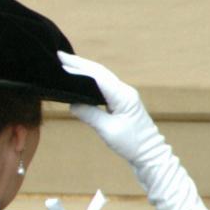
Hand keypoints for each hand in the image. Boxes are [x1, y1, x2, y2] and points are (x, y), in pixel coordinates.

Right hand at [58, 51, 164, 166]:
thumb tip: (72, 103)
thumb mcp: (107, 130)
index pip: (97, 77)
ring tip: (67, 62)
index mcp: (122, 96)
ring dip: (85, 68)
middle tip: (60, 55)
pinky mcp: (122, 100)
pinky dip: (91, 77)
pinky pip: (104, 84)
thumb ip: (89, 114)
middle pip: (99, 71)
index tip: (62, 62)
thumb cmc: (131, 144)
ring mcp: (124, 94)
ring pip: (102, 76)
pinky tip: (81, 77)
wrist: (150, 154)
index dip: (78, 69)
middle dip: (80, 63)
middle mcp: (124, 91)